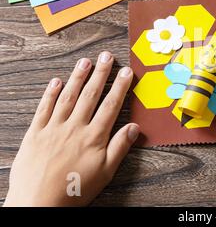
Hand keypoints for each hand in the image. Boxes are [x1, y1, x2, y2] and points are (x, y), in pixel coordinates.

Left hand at [4, 52, 139, 206]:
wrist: (38, 203)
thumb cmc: (75, 190)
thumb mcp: (105, 173)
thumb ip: (120, 148)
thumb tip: (134, 128)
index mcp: (93, 137)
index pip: (110, 105)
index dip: (120, 87)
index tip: (127, 72)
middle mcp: (75, 127)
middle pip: (91, 95)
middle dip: (100, 74)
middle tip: (107, 56)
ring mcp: (53, 128)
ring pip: (68, 96)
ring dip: (78, 77)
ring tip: (85, 62)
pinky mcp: (35, 133)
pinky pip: (44, 108)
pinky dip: (50, 93)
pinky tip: (56, 81)